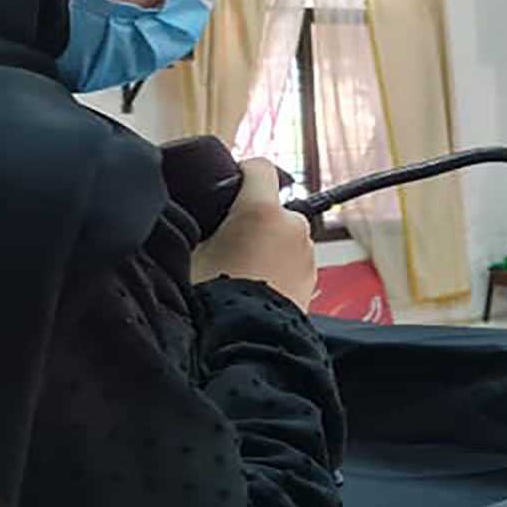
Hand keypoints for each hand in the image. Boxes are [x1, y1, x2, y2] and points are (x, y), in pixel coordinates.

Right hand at [191, 159, 316, 307]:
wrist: (248, 338)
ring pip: (284, 235)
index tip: (230, 186)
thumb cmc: (216, 295)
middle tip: (227, 242)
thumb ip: (203, 225)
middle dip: (254, 219)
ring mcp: (307, 251)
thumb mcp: (193, 250)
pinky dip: (278, 265)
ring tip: (242, 269)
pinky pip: (292, 260)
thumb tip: (202, 220)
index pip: (259, 167)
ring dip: (268, 243)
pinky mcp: (314, 276)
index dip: (242, 173)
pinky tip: (257, 284)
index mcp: (262, 209)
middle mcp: (293, 225)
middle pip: (273, 206)